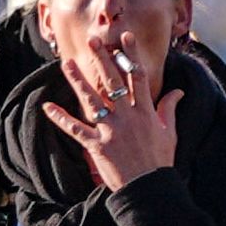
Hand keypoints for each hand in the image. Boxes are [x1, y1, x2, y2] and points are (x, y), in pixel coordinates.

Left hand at [40, 47, 180, 191]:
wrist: (148, 188)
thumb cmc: (160, 161)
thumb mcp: (170, 132)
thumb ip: (169, 109)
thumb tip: (178, 91)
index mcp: (146, 112)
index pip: (137, 77)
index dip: (131, 56)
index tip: (125, 38)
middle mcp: (127, 117)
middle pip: (113, 82)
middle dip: (102, 60)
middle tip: (93, 41)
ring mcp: (111, 130)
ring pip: (92, 100)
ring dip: (78, 81)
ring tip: (67, 64)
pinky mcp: (97, 145)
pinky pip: (76, 129)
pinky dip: (61, 118)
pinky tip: (48, 106)